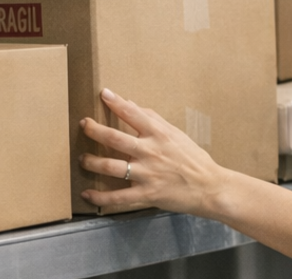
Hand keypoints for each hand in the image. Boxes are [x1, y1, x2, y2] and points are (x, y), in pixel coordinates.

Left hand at [79, 88, 227, 215]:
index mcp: (160, 135)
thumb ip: (154, 120)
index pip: (134, 114)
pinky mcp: (146, 194)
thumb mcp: (177, 134)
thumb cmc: (193, 159)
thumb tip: (132, 105)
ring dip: (91, 162)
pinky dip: (99, 196)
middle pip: (115, 139)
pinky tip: (87, 193)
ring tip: (82, 159)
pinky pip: (117, 197)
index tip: (104, 94)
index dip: (116, 103)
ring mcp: (147, 174)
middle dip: (95, 130)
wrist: (209, 187)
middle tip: (84, 124)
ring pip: (110, 167)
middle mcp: (151, 152)